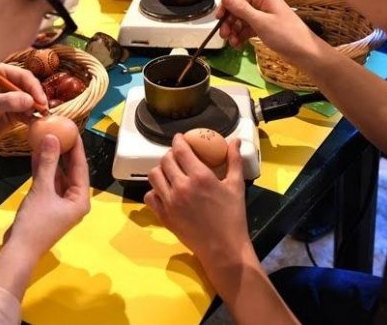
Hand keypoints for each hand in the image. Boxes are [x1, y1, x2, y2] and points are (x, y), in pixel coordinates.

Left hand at [0, 63, 47, 146]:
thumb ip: (9, 101)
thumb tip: (31, 101)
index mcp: (0, 73)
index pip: (23, 76)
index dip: (34, 87)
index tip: (40, 100)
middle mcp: (8, 83)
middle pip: (30, 87)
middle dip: (38, 98)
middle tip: (43, 109)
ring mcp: (12, 98)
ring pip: (32, 100)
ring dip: (37, 108)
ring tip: (41, 116)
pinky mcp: (15, 112)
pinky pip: (29, 112)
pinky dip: (34, 117)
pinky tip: (36, 122)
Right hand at [7, 134, 89, 258]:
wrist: (19, 250)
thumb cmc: (36, 222)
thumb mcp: (42, 189)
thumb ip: (47, 163)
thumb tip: (52, 137)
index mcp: (81, 199)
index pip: (81, 167)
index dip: (76, 147)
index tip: (72, 129)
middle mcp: (74, 200)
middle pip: (71, 171)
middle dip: (64, 152)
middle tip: (60, 131)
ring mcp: (60, 203)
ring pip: (58, 176)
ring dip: (52, 160)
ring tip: (46, 138)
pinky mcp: (47, 205)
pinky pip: (48, 183)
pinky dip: (43, 170)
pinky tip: (36, 155)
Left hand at [145, 135, 250, 262]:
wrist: (223, 248)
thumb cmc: (232, 217)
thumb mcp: (236, 186)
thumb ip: (234, 160)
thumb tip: (235, 141)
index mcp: (200, 176)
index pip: (180, 149)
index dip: (178, 140)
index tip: (180, 139)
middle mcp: (181, 186)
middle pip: (165, 160)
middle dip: (171, 154)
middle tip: (178, 156)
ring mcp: (169, 202)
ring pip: (154, 175)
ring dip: (161, 170)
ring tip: (170, 172)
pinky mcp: (163, 215)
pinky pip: (149, 196)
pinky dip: (155, 190)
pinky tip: (165, 191)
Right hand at [217, 0, 325, 67]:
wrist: (304, 52)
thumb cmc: (287, 35)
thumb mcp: (260, 22)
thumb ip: (241, 9)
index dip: (227, 6)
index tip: (219, 18)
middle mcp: (262, 3)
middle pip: (238, 9)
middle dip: (229, 22)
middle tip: (224, 35)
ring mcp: (263, 16)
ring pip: (241, 20)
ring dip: (234, 31)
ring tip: (232, 43)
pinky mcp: (264, 27)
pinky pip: (246, 29)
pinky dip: (240, 36)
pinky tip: (238, 45)